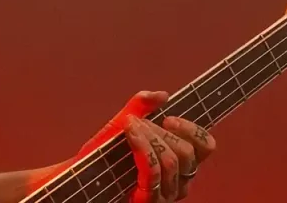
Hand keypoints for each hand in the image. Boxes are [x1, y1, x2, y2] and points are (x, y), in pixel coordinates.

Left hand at [78, 91, 216, 201]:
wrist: (80, 177)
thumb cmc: (103, 154)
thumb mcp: (121, 125)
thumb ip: (140, 107)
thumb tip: (163, 94)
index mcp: (180, 164)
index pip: (206, 146)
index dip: (193, 130)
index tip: (168, 118)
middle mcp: (178, 182)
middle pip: (186, 152)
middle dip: (160, 131)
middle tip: (138, 123)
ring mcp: (164, 194)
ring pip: (170, 161)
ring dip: (148, 137)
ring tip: (130, 127)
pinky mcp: (147, 200)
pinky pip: (152, 172)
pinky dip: (142, 147)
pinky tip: (130, 132)